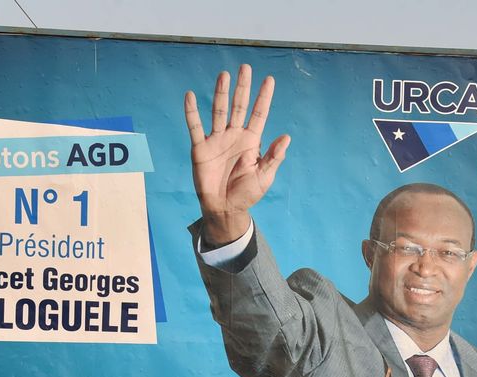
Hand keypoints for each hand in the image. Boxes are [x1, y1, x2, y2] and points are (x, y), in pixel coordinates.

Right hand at [184, 66, 290, 245]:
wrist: (225, 208)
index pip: (259, 114)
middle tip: (245, 68)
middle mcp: (234, 136)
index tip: (269, 80)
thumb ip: (273, 157)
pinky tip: (190, 96)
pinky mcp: (201, 148)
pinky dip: (191, 112)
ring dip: (221, 93)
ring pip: (219, 111)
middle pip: (239, 106)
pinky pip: (195, 126)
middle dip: (243, 88)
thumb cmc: (247, 193)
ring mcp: (217, 140)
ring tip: (224, 75)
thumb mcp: (264, 177)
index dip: (264, 98)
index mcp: (252, 141)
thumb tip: (286, 137)